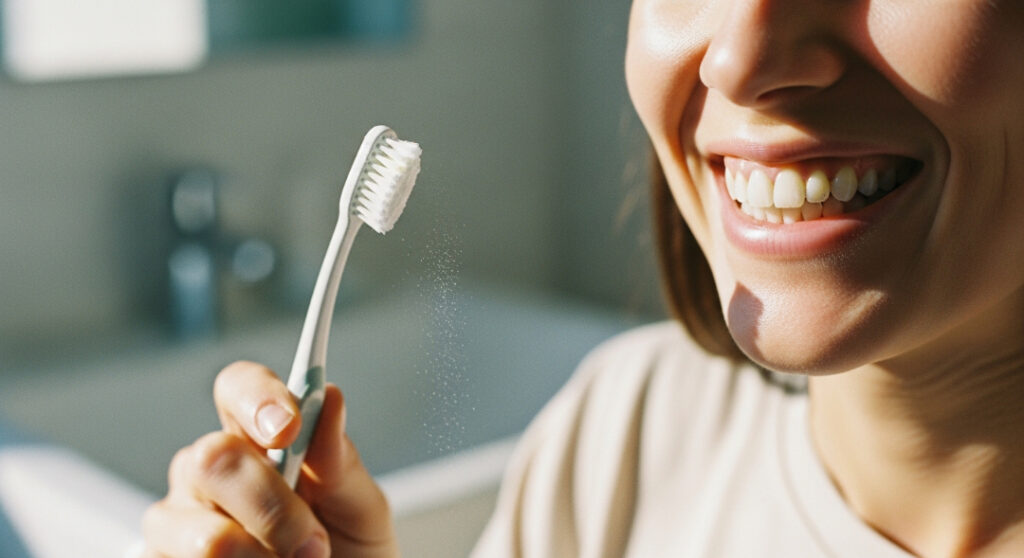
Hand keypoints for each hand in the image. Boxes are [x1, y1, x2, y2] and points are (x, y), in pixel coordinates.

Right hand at [141, 361, 398, 556]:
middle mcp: (208, 475)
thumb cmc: (348, 556)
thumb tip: (330, 399)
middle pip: (212, 456)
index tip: (288, 427)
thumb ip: (343, 463)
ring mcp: (176, 526)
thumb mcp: (362, 513)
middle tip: (314, 545)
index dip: (257, 397)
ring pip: (202, 533)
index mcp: (259, 442)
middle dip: (271, 504)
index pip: (238, 388)